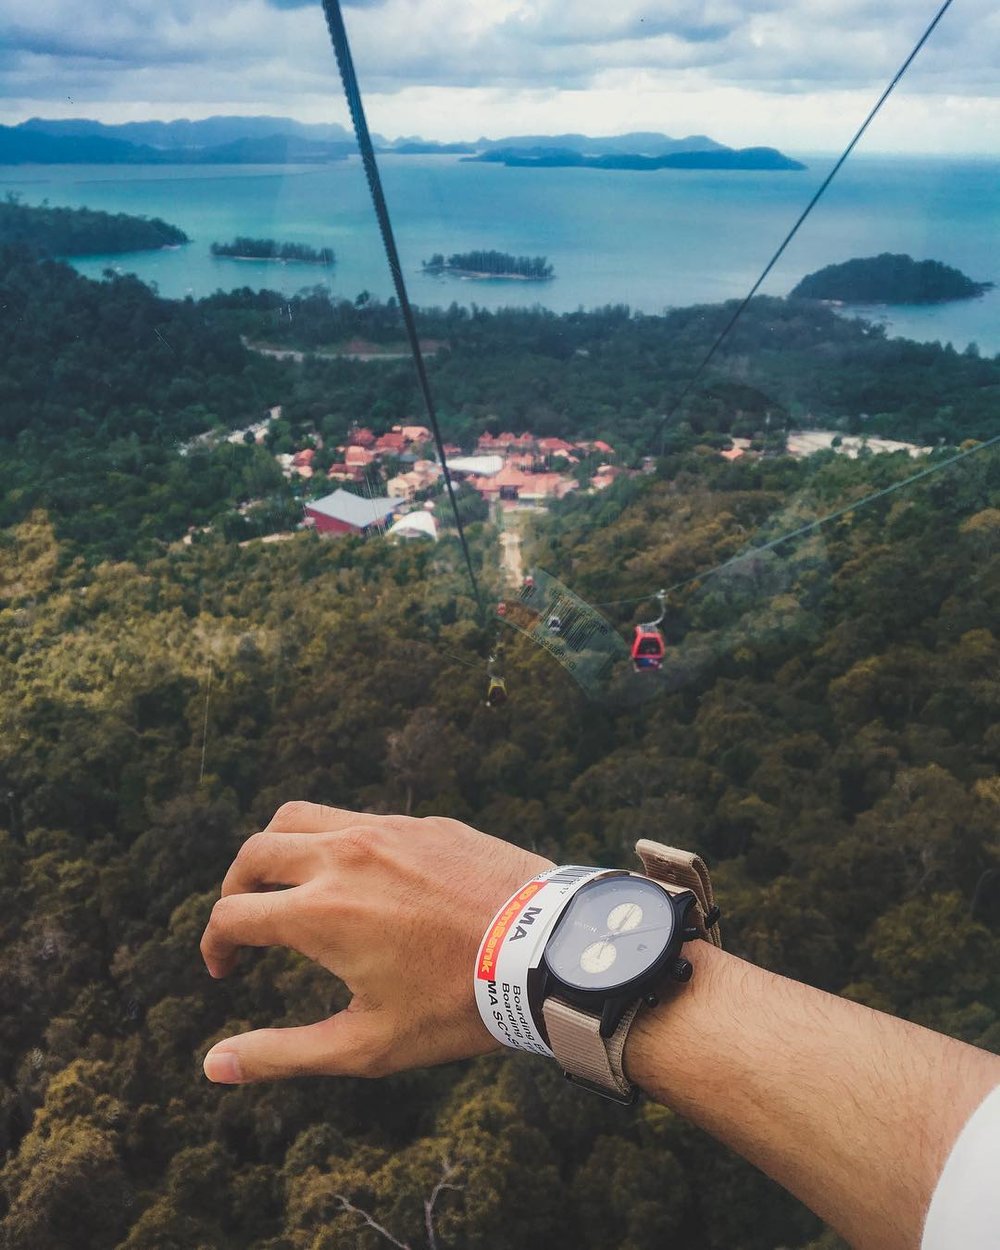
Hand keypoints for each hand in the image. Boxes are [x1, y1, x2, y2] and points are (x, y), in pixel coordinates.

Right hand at [200, 802, 552, 1083]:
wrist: (546, 950)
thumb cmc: (457, 1005)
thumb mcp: (367, 1045)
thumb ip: (283, 1054)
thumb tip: (214, 1065)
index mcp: (320, 912)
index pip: (233, 915)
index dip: (215, 947)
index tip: (226, 970)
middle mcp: (342, 856)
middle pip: (255, 852)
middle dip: (235, 888)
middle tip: (243, 923)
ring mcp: (384, 830)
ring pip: (299, 817)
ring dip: (276, 850)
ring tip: (285, 886)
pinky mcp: (421, 822)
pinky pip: (355, 817)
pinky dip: (332, 841)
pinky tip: (354, 877)